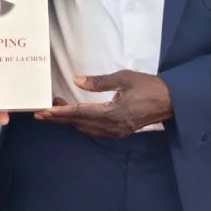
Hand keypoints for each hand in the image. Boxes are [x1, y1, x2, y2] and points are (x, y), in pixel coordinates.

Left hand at [33, 70, 172, 138]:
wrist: (171, 101)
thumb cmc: (148, 86)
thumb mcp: (124, 78)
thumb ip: (99, 82)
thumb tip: (77, 81)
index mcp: (114, 113)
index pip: (80, 113)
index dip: (60, 112)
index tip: (44, 111)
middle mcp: (113, 126)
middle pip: (79, 123)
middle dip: (58, 118)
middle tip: (40, 112)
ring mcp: (116, 132)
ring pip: (85, 128)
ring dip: (68, 120)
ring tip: (54, 109)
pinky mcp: (119, 132)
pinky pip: (94, 130)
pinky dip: (80, 123)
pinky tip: (73, 116)